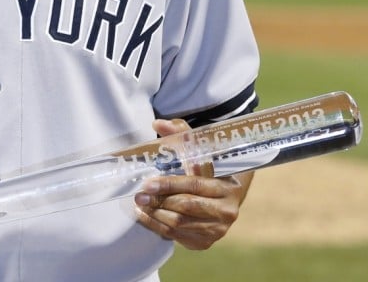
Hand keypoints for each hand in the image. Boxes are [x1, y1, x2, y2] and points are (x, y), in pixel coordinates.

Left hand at [133, 118, 250, 249]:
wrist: (223, 197)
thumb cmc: (207, 170)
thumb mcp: (199, 150)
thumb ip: (180, 133)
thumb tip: (158, 123)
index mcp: (227, 186)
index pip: (194, 185)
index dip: (169, 184)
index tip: (148, 183)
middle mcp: (226, 211)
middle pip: (186, 207)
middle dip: (159, 200)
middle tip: (140, 194)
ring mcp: (217, 230)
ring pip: (180, 223)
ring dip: (155, 214)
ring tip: (140, 204)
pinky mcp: (205, 243)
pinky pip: (176, 236)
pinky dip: (157, 226)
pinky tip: (145, 216)